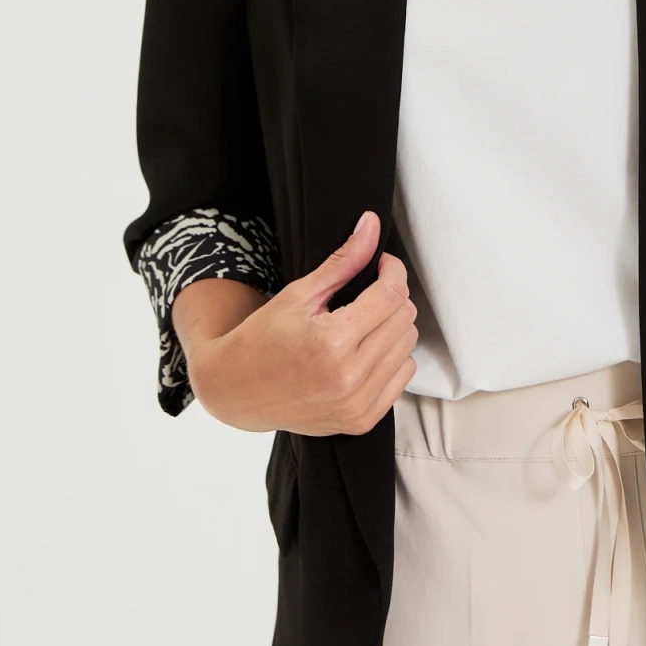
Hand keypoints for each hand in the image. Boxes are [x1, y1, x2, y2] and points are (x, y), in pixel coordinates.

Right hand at [184, 212, 418, 434]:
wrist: (237, 391)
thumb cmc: (263, 339)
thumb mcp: (300, 294)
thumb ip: (343, 261)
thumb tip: (371, 225)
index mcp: (331, 342)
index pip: (391, 295)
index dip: (392, 271)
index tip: (381, 264)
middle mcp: (349, 378)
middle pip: (404, 319)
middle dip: (391, 297)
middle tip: (366, 293)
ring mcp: (358, 404)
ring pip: (408, 347)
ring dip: (392, 328)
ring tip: (362, 323)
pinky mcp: (362, 420)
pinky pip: (403, 377)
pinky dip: (392, 358)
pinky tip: (365, 351)